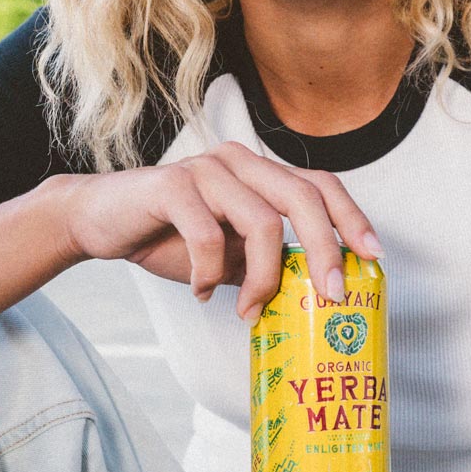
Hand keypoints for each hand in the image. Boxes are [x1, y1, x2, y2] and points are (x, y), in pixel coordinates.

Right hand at [50, 142, 381, 321]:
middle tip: (330, 295)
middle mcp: (238, 161)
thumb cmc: (167, 235)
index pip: (318, 184)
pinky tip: (201, 292)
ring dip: (262, 277)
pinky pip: (208, 234)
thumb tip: (310, 295)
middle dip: (325, 249)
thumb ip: (264, 262)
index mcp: (257, 173)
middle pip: (301, 197)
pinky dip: (210, 273)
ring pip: (260, 222)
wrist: (98, 221)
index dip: (351, 217)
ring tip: (248, 310)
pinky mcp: (171, 185)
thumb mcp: (227, 254)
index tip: (372, 256)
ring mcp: (205, 169)